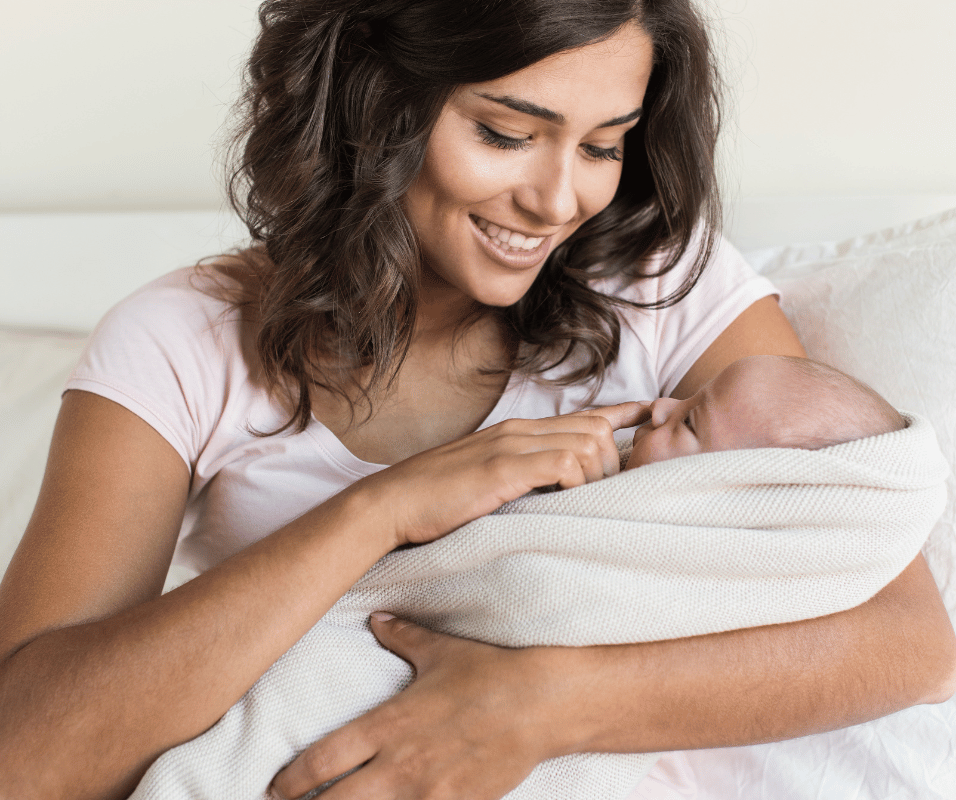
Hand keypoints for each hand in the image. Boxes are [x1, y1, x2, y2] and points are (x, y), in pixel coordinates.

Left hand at [269, 614, 559, 799]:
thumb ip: (401, 637)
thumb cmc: (489, 673)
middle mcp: (400, 765)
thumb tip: (376, 618)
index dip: (289, 781)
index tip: (275, 788)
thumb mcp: (440, 651)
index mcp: (388, 724)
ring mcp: (428, 794)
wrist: (542, 703)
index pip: (321, 761)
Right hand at [347, 402, 644, 547]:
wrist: (390, 504)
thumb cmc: (435, 500)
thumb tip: (554, 489)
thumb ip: (521, 475)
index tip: (651, 418)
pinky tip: (565, 502)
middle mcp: (520, 430)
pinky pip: (565, 464)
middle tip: (613, 492)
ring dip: (598, 476)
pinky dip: (577, 483)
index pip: (584, 415)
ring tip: (586, 504)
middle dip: (618, 458)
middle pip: (596, 427)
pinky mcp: (502, 467)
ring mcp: (511, 445)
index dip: (624, 416)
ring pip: (588, 443)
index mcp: (517, 431)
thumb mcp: (486, 480)